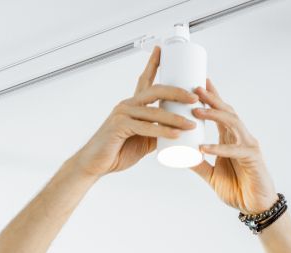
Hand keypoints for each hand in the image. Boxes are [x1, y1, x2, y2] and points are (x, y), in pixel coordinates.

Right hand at [70, 46, 200, 177]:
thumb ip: (157, 133)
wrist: (95, 165)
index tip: (162, 50)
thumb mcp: (143, 141)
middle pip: (156, 90)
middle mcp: (127, 105)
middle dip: (177, 92)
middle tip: (195, 98)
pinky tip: (176, 135)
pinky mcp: (119, 126)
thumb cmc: (117, 152)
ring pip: (154, 111)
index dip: (153, 63)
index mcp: (132, 105)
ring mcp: (122, 114)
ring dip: (176, 118)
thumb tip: (177, 133)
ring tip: (191, 124)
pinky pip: (146, 127)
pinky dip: (162, 131)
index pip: (145, 79)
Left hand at [189, 79, 278, 213]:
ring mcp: (248, 145)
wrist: (255, 207)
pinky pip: (234, 150)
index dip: (211, 97)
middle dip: (211, 98)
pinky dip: (219, 148)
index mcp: (230, 138)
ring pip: (232, 123)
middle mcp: (240, 137)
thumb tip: (181, 158)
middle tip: (195, 88)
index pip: (220, 113)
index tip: (197, 82)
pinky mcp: (252, 158)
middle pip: (226, 111)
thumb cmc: (237, 189)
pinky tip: (204, 147)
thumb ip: (199, 166)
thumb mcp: (212, 176)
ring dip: (214, 115)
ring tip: (197, 110)